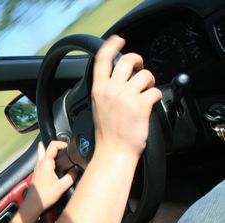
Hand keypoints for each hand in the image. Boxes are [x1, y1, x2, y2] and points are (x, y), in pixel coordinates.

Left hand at [27, 141, 74, 211]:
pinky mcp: (37, 172)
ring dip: (49, 150)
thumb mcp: (61, 187)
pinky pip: (42, 160)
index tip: (68, 146)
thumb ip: (71, 177)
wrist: (34, 204)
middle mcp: (40, 163)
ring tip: (60, 154)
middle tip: (62, 146)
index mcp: (45, 163)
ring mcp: (37, 167)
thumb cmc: (45, 196)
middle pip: (43, 146)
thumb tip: (76, 171)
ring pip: (41, 153)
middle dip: (54, 144)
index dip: (61, 143)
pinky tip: (55, 164)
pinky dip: (48, 158)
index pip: (52, 145)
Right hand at [91, 35, 161, 157]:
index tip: (118, 40)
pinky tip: (149, 105)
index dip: (111, 45)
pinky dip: (155, 97)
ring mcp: (126, 96)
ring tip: (146, 91)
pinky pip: (155, 91)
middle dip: (138, 60)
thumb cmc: (107, 133)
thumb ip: (108, 89)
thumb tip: (121, 78)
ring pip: (145, 74)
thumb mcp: (100, 106)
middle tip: (140, 68)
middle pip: (127, 60)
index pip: (102, 60)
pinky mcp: (141, 104)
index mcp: (99, 89)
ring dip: (149, 82)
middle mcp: (111, 90)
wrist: (114, 151)